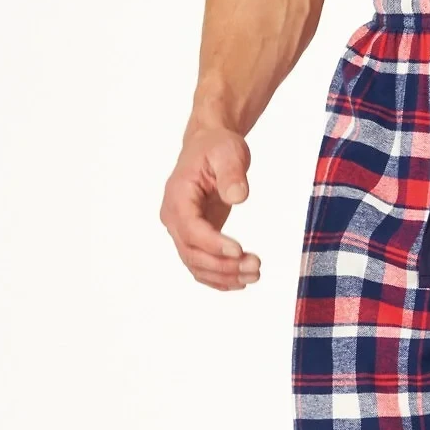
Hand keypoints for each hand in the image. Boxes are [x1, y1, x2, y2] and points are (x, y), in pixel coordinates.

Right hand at [160, 125, 259, 290]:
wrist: (209, 148)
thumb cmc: (217, 147)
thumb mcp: (228, 152)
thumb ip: (232, 173)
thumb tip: (238, 196)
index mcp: (178, 196)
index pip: (190, 228)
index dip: (213, 243)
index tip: (239, 250)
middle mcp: (174, 217)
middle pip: (192, 253)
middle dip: (223, 265)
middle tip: (255, 267)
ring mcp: (182, 230)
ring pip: (196, 264)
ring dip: (224, 276)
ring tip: (255, 274)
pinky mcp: (195, 238)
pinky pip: (201, 266)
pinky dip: (219, 278)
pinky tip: (241, 282)